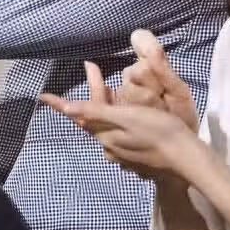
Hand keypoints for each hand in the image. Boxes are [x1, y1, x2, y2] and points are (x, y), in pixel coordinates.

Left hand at [40, 29, 198, 176]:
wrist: (187, 160)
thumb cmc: (159, 131)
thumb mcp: (127, 117)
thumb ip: (96, 112)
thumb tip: (67, 108)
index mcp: (105, 135)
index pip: (77, 116)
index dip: (60, 104)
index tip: (42, 95)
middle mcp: (110, 147)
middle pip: (93, 119)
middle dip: (92, 95)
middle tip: (93, 69)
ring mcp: (124, 155)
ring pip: (107, 128)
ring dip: (104, 109)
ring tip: (108, 89)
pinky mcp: (137, 158)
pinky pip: (120, 135)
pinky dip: (118, 121)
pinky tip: (127, 115)